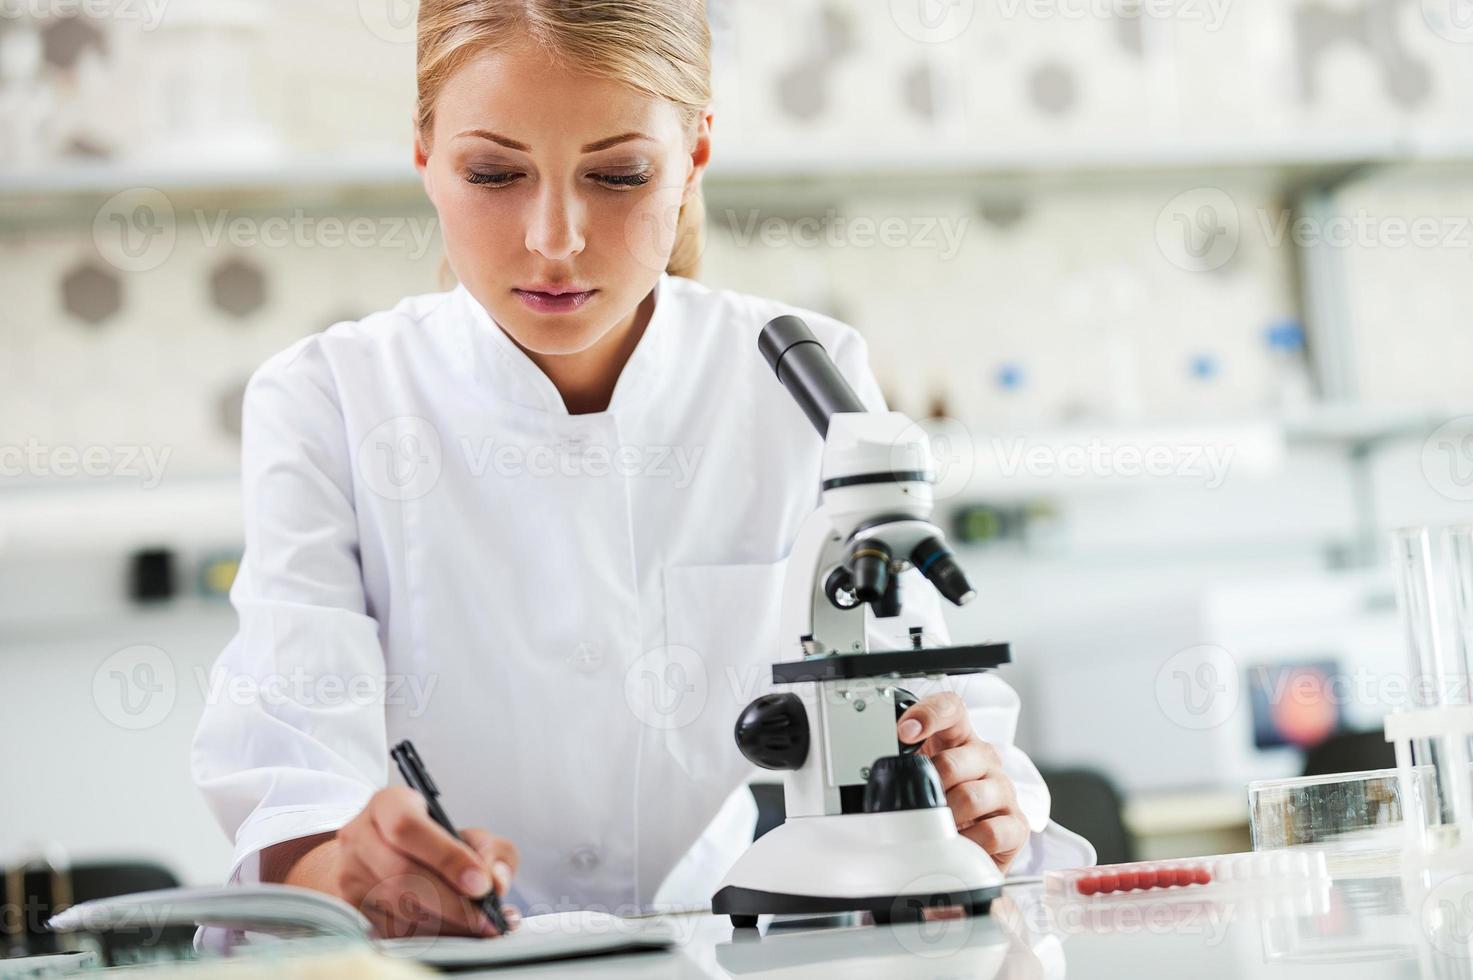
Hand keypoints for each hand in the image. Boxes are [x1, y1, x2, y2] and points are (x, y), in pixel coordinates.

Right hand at [289, 787, 519, 938]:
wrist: (377, 855)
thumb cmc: (428, 841)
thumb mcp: (462, 830)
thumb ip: (489, 849)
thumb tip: (494, 881)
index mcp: (387, 805)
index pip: (407, 827)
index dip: (446, 857)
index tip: (481, 883)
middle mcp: (359, 837)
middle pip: (402, 874)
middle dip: (452, 902)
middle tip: (486, 917)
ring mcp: (349, 875)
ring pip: (398, 908)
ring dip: (444, 924)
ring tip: (478, 927)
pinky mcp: (350, 908)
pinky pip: (392, 930)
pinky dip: (431, 936)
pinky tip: (456, 933)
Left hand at [897, 692, 1027, 873]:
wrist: (964, 846)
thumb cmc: (936, 804)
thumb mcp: (914, 777)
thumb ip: (900, 764)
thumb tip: (879, 766)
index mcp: (958, 738)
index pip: (950, 708)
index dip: (928, 715)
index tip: (903, 732)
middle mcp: (984, 759)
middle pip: (952, 761)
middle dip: (928, 787)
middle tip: (916, 803)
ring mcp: (1002, 789)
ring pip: (971, 796)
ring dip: (946, 816)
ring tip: (936, 826)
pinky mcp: (1016, 824)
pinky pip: (992, 831)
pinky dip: (968, 840)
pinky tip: (960, 841)